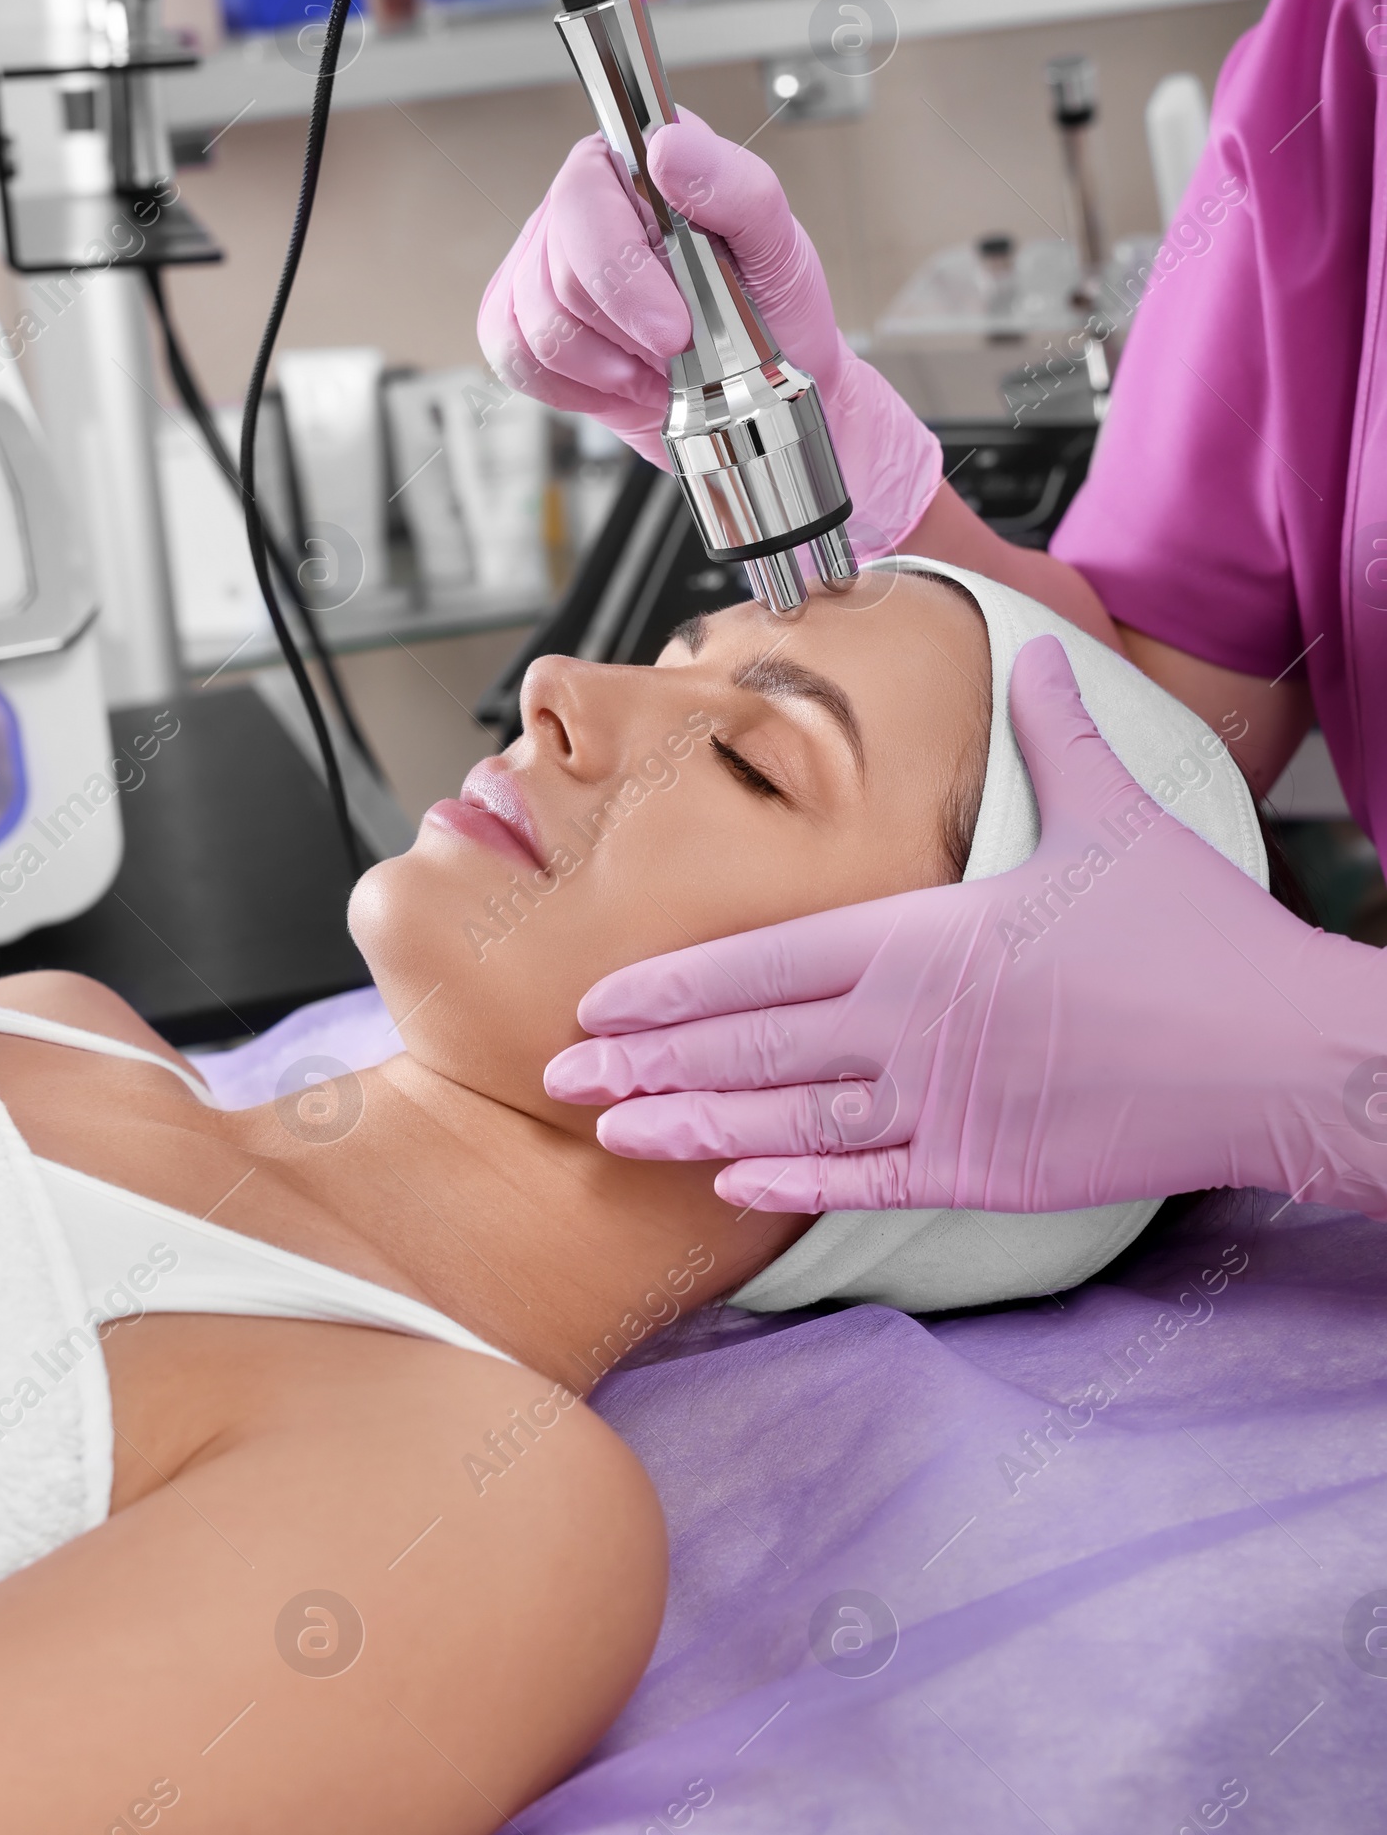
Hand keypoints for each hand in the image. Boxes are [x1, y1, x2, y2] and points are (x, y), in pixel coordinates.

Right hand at [478, 110, 941, 544]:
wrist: (756, 389)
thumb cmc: (767, 312)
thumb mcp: (778, 246)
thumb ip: (735, 188)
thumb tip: (670, 150)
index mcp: (635, 166)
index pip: (587, 194)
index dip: (621, 267)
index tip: (674, 322)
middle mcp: (583, 207)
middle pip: (559, 266)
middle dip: (626, 325)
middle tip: (679, 347)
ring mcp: (544, 264)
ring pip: (538, 320)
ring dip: (606, 363)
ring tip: (658, 366)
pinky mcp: (523, 322)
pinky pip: (515, 357)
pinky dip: (573, 387)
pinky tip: (619, 379)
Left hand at [545, 639, 1386, 1219]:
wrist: (1275, 1052)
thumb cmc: (1195, 936)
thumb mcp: (1114, 813)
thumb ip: (1054, 732)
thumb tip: (1037, 654)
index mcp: (925, 940)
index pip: (762, 962)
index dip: (671, 986)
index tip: (598, 999)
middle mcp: (911, 1027)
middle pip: (747, 1046)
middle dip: (645, 1063)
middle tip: (558, 1077)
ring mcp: (940, 1109)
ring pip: (784, 1121)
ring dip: (689, 1125)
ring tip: (612, 1134)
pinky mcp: (982, 1170)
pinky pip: (861, 1179)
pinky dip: (788, 1180)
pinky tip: (727, 1179)